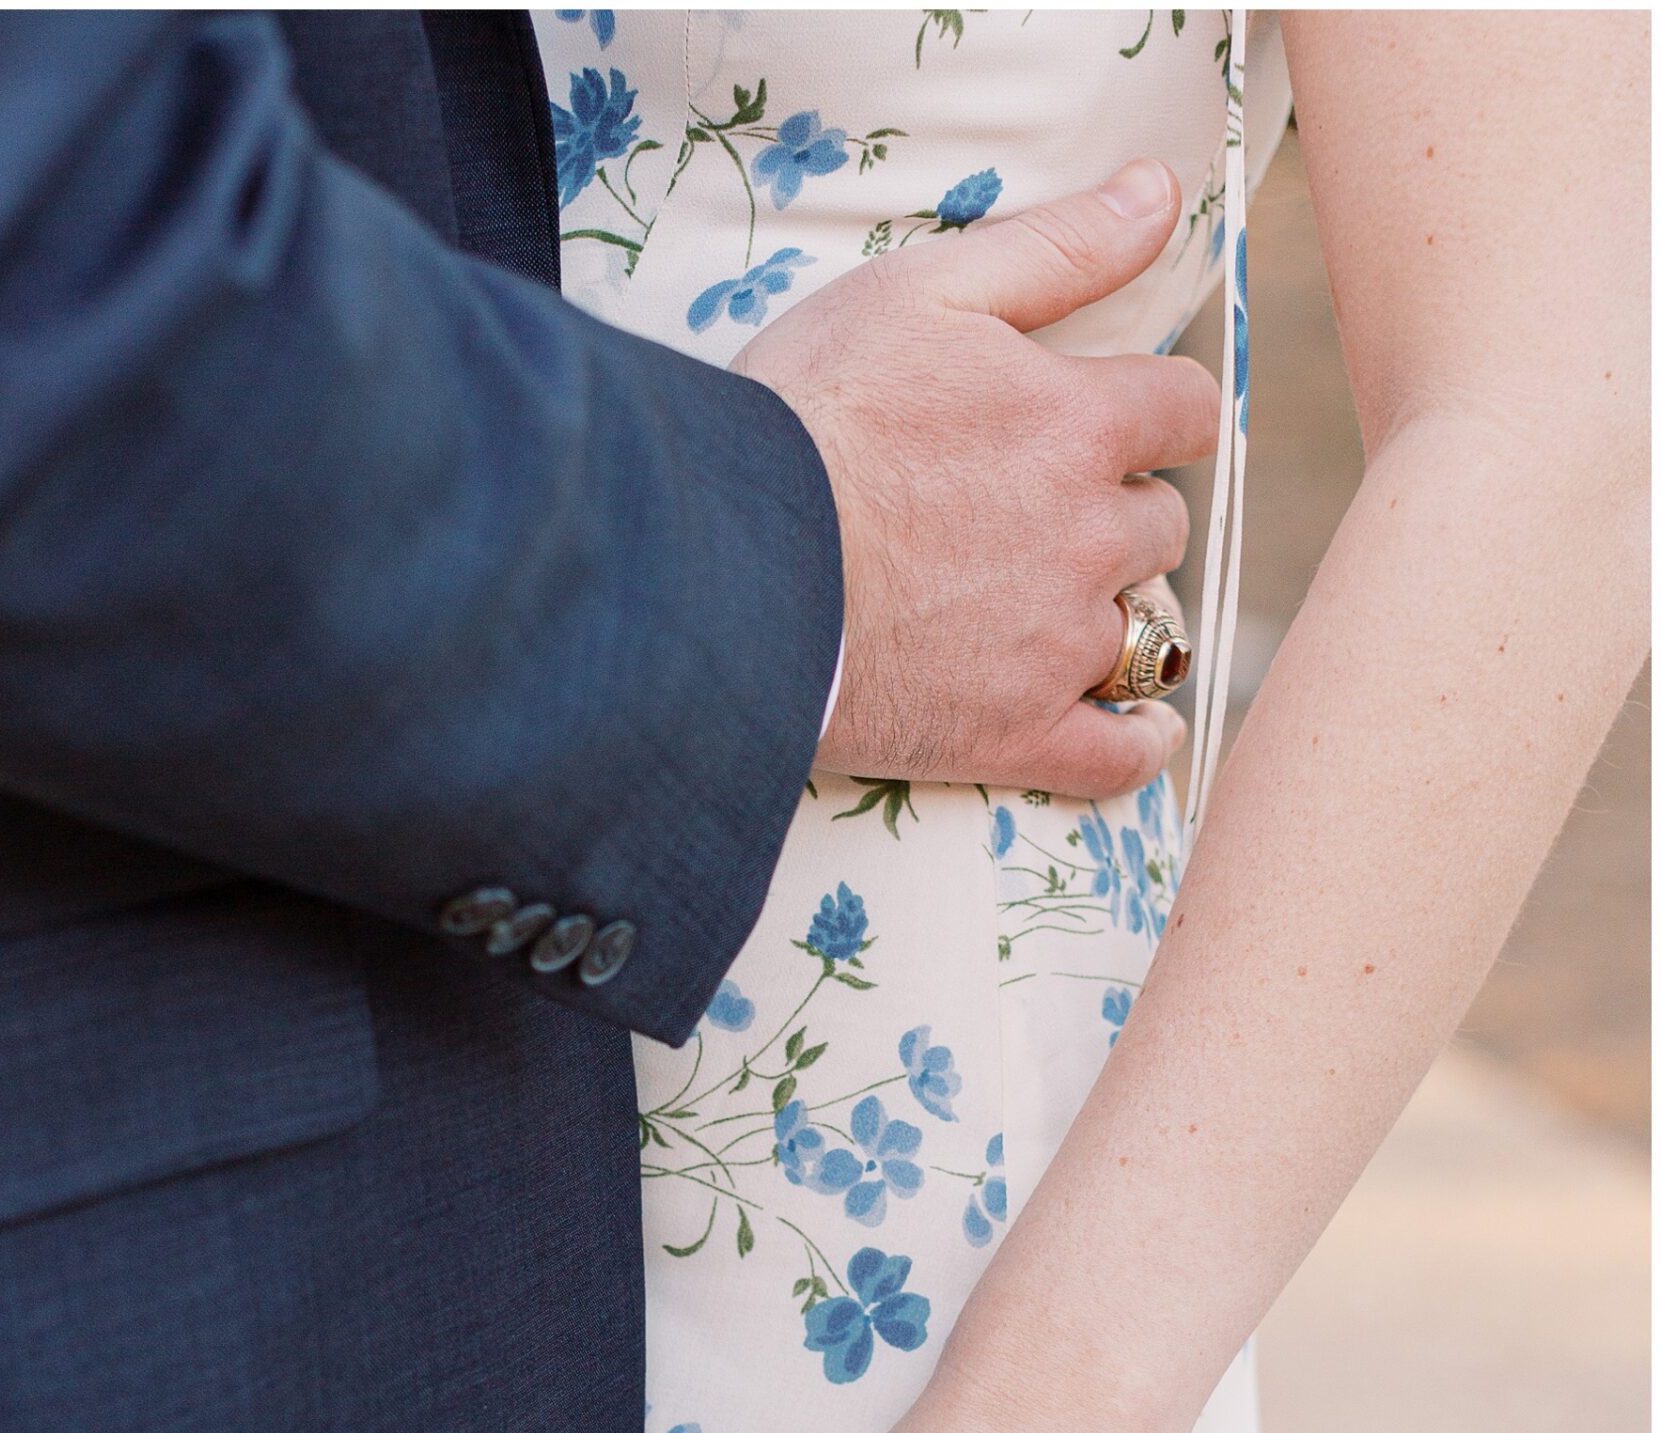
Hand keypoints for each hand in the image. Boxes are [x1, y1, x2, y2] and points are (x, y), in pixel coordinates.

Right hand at [733, 159, 1218, 798]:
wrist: (728, 565)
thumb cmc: (809, 416)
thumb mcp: (921, 290)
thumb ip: (1057, 245)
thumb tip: (1161, 193)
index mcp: (1078, 423)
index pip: (1185, 410)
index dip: (1157, 412)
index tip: (1119, 423)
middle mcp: (1089, 537)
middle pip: (1160, 524)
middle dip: (1117, 513)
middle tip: (1041, 516)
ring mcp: (1058, 647)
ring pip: (1142, 629)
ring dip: (1111, 612)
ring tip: (1046, 608)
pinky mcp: (1015, 735)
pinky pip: (1118, 756)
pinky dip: (1140, 743)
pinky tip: (1142, 729)